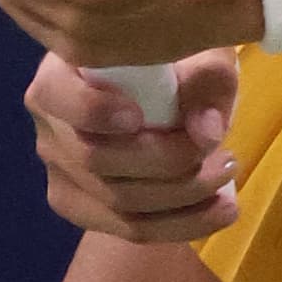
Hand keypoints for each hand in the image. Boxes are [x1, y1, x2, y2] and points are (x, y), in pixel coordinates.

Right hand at [28, 47, 242, 242]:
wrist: (173, 94)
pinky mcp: (85, 208)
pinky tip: (224, 209)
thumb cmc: (180, 61)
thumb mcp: (200, 53)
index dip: (92, 111)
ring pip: (117, 201)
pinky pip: (130, 228)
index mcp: (59, 71)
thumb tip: (206, 131)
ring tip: (231, 174)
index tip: (137, 116)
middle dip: (166, 162)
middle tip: (225, 152)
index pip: (55, 96)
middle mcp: (50, 124)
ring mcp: (61, 172)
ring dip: (184, 195)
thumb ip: (206, 82)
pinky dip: (182, 224)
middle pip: (95, 159)